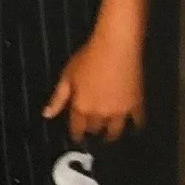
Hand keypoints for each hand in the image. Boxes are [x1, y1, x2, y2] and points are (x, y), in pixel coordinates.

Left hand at [43, 28, 143, 142]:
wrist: (116, 47)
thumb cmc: (88, 58)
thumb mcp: (67, 76)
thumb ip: (58, 98)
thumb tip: (47, 115)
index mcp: (81, 107)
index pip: (77, 128)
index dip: (76, 134)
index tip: (77, 137)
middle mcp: (100, 113)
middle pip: (95, 129)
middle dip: (92, 131)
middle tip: (92, 131)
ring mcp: (119, 111)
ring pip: (115, 131)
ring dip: (111, 134)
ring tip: (109, 135)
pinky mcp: (136, 104)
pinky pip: (137, 121)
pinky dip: (135, 126)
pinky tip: (134, 128)